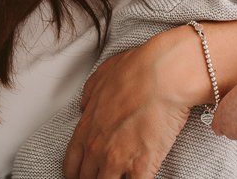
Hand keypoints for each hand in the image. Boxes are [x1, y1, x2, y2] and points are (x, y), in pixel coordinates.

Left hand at [64, 36, 190, 178]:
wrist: (164, 73)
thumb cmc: (138, 69)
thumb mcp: (102, 75)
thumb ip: (90, 94)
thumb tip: (85, 105)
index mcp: (87, 127)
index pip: (72, 164)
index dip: (77, 173)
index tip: (84, 175)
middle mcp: (97, 147)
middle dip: (96, 178)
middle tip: (106, 175)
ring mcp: (117, 159)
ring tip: (125, 176)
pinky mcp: (141, 166)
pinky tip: (142, 176)